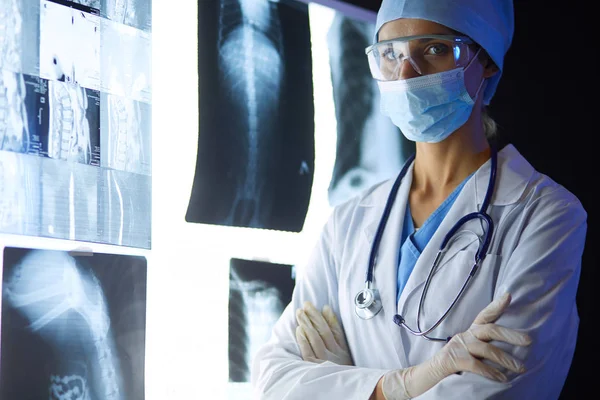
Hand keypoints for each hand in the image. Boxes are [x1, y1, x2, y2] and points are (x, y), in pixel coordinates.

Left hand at [295, 301, 352, 365]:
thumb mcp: (346, 360)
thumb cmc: (340, 376)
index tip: (325, 307)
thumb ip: (339, 342)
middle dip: (315, 316)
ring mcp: (326, 362)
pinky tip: (299, 329)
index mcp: (345, 353)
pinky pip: (308, 352)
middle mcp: (336, 356)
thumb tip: (329, 315)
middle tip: (307, 304)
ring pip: (315, 339)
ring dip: (307, 323)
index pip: (337, 332)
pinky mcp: (314, 368)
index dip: (331, 318)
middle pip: (325, 332)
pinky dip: (303, 340)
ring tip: (299, 313)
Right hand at [382, 293, 530, 398]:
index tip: (508, 295)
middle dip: (510, 334)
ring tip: (521, 368)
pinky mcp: (453, 360)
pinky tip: (502, 378)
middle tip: (529, 340)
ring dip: (506, 359)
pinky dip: (491, 372)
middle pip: (489, 329)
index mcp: (468, 333)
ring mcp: (457, 347)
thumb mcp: (468, 352)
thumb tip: (509, 351)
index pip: (484, 316)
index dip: (496, 306)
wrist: (426, 376)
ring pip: (485, 349)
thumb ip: (482, 348)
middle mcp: (464, 336)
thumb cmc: (452, 366)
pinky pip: (475, 364)